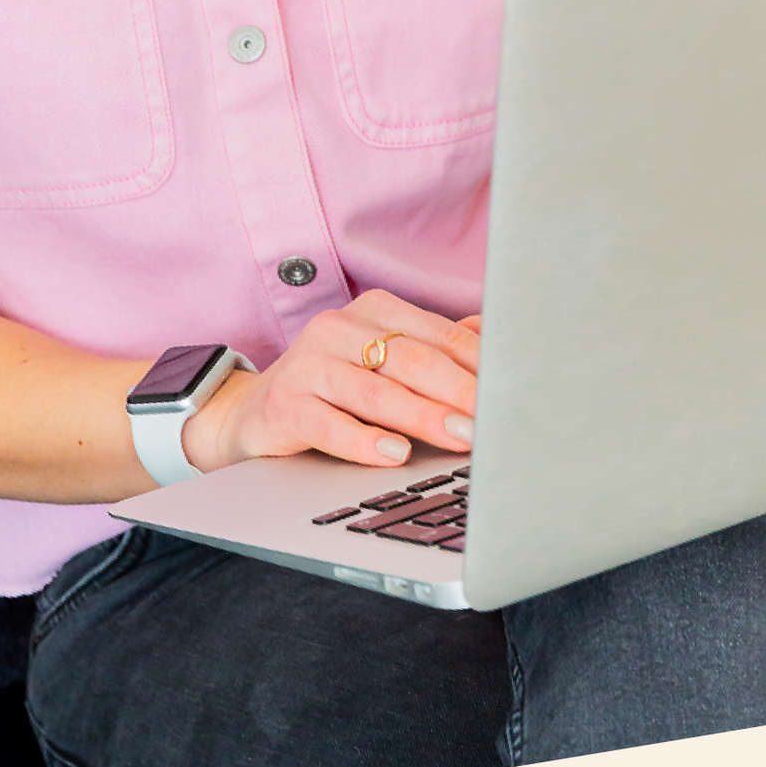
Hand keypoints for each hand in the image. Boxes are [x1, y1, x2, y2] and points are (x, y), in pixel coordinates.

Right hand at [185, 292, 481, 473]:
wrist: (252, 415)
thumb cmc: (337, 391)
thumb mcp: (388, 366)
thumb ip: (438, 352)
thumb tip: (498, 339)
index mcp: (375, 312)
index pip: (440, 336)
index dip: (480, 365)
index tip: (513, 393)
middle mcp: (339, 329)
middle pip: (413, 360)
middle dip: (459, 393)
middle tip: (494, 421)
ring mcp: (307, 364)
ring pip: (376, 391)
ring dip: (423, 417)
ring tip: (460, 438)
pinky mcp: (283, 404)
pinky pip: (329, 423)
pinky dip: (364, 441)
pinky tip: (394, 454)